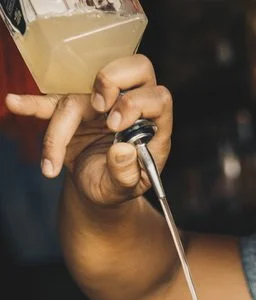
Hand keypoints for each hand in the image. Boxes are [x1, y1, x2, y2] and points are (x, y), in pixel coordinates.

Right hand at [5, 54, 171, 205]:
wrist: (98, 190)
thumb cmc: (116, 186)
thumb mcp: (122, 190)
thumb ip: (126, 174)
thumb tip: (122, 150)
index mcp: (152, 126)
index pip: (157, 98)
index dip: (136, 104)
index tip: (115, 125)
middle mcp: (130, 106)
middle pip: (133, 69)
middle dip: (112, 82)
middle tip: (98, 109)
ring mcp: (102, 104)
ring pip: (81, 93)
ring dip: (62, 124)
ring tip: (52, 161)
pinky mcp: (74, 109)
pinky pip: (51, 101)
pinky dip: (32, 104)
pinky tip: (15, 103)